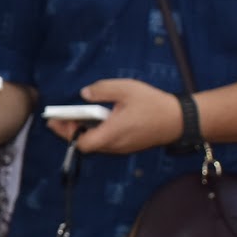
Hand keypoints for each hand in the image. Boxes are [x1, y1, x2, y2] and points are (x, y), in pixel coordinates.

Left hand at [68, 79, 183, 154]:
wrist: (179, 120)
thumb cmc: (153, 103)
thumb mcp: (126, 89)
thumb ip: (102, 90)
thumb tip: (84, 94)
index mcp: (112, 133)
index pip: (82, 143)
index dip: (66, 132)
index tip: (56, 120)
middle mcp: (115, 145)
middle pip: (86, 145)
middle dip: (71, 132)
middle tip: (61, 118)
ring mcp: (123, 148)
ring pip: (96, 144)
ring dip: (84, 132)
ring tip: (76, 117)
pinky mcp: (129, 146)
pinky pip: (107, 142)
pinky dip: (96, 133)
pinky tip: (96, 120)